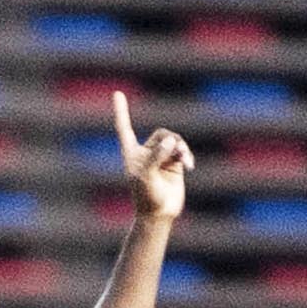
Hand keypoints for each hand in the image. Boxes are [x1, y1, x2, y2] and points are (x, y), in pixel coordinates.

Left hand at [108, 89, 193, 221]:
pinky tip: (189, 165)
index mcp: (131, 153)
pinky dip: (186, 155)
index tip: (118, 93)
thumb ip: (157, 155)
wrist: (159, 214)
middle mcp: (146, 153)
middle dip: (171, 141)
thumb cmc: (146, 196)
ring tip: (186, 159)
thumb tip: (171, 140)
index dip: (121, 111)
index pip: (124, 128)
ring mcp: (161, 157)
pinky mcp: (174, 164)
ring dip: (181, 148)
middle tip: (178, 151)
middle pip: (161, 134)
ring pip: (174, 141)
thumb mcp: (147, 176)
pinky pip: (182, 151)